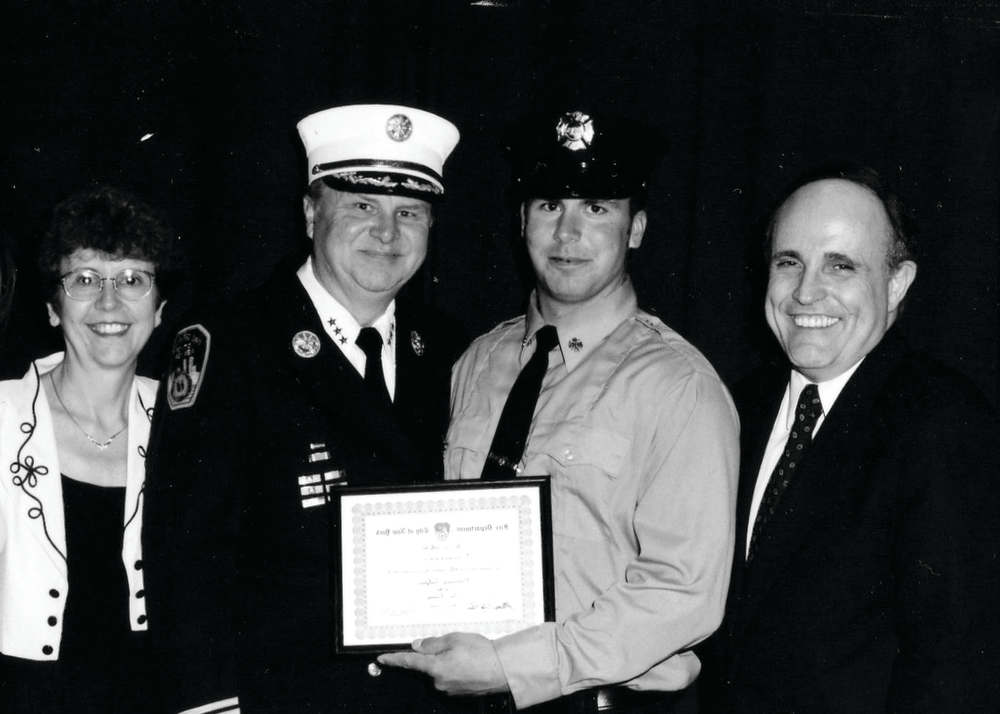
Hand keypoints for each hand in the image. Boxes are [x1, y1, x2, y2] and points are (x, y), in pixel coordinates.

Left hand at [377, 632, 509, 695]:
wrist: (502, 670)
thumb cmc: (481, 653)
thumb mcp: (454, 639)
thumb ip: (432, 643)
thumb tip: (417, 646)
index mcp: (435, 667)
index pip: (409, 662)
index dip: (394, 660)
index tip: (382, 659)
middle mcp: (438, 682)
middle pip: (427, 667)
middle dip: (435, 656)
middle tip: (454, 647)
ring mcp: (448, 689)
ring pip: (439, 673)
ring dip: (446, 663)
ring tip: (466, 655)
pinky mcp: (457, 693)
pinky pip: (450, 679)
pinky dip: (455, 671)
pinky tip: (469, 664)